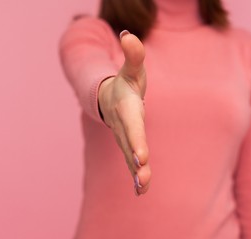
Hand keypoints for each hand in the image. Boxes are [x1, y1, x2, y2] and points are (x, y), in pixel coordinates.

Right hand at [98, 30, 150, 195]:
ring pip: (130, 159)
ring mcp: (125, 139)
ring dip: (137, 175)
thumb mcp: (132, 69)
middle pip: (130, 147)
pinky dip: (137, 178)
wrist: (109, 98)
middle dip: (136, 163)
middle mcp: (124, 128)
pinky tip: (141, 192)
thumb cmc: (125, 84)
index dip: (136, 142)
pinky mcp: (130, 146)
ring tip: (141, 190)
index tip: (141, 158)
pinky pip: (133, 164)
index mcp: (127, 111)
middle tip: (142, 176)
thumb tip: (129, 35)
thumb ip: (133, 54)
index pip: (132, 128)